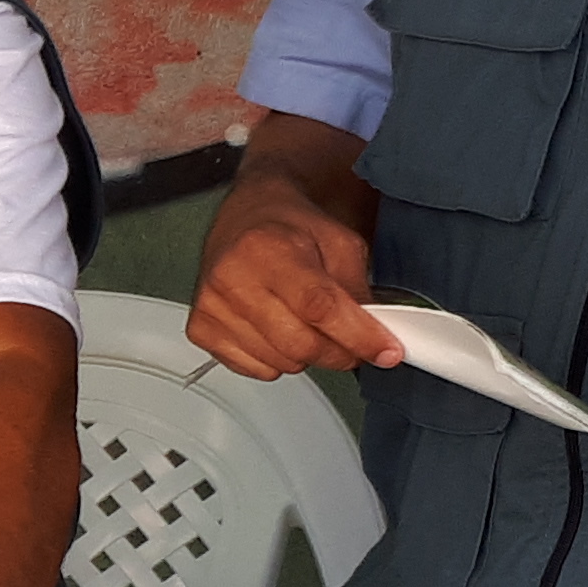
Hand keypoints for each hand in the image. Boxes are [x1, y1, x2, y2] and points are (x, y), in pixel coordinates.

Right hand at [187, 163, 398, 377]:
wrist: (245, 216)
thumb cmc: (288, 227)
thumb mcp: (339, 243)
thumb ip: (358, 289)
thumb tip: (377, 336)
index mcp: (266, 248)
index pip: (318, 306)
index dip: (357, 335)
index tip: (386, 351)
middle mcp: (232, 277)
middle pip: (300, 344)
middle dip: (339, 352)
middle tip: (352, 341)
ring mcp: (212, 306)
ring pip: (281, 363)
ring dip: (307, 355)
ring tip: (305, 322)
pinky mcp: (201, 329)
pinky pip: (256, 370)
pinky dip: (278, 360)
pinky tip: (277, 330)